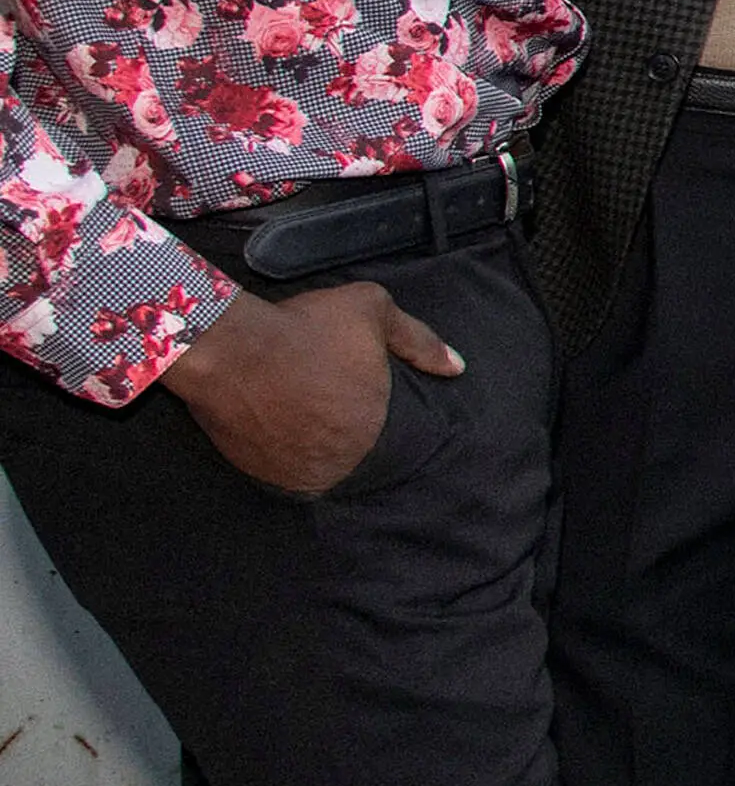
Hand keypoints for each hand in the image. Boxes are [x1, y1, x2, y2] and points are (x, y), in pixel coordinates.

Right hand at [159, 278, 454, 497]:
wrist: (227, 348)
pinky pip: (285, 471)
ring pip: (321, 466)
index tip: (363, 399)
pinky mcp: (258, 474)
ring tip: (308, 417)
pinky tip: (284, 427)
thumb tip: (456, 367)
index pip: (395, 439)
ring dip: (320, 449)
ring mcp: (295, 472)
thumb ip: (419, 341)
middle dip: (351, 432)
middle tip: (331, 405)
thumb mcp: (373, 311)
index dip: (381, 418)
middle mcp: (338, 460)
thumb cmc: (302, 327)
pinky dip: (288, 454)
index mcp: (374, 427)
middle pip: (357, 454)